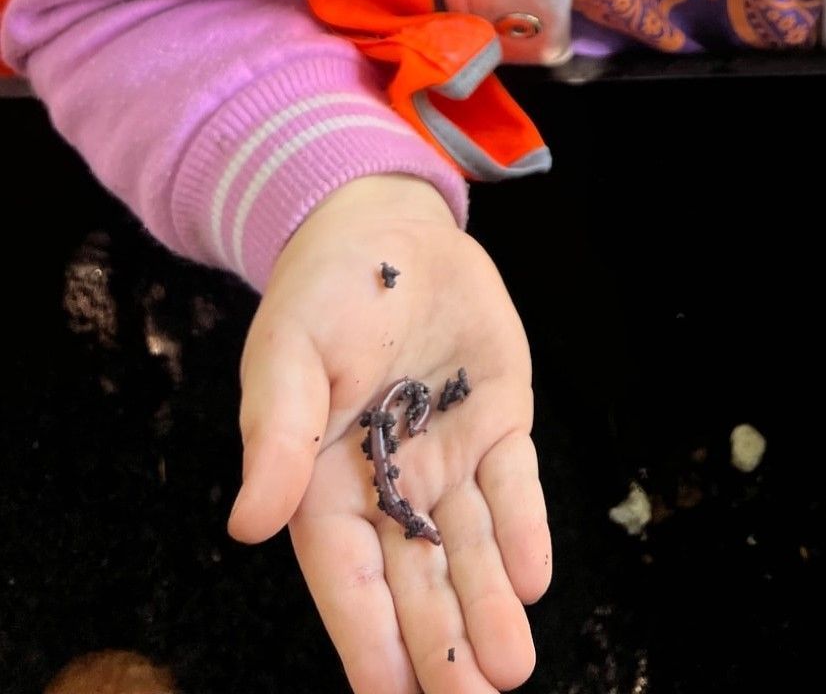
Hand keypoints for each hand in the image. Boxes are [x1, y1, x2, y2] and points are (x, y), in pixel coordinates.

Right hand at [227, 175, 549, 693]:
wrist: (383, 222)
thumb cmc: (321, 290)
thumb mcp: (287, 354)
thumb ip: (278, 438)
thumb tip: (247, 524)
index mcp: (324, 483)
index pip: (349, 576)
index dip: (369, 637)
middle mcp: (390, 484)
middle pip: (417, 580)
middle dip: (443, 647)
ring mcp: (448, 455)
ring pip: (471, 548)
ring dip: (489, 608)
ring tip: (509, 671)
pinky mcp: (497, 420)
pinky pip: (515, 485)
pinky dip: (525, 530)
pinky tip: (534, 578)